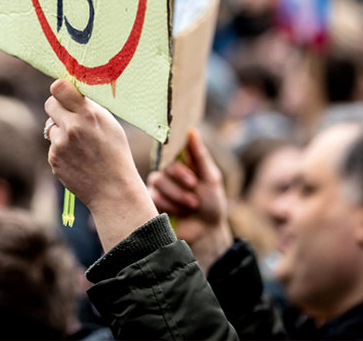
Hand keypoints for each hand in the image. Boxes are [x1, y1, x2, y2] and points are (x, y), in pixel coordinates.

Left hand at [45, 79, 157, 250]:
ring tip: (80, 143)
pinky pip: (53, 145)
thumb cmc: (115, 153)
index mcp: (87, 114)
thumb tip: (70, 92)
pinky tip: (77, 158)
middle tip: (69, 115)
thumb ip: (88, 107)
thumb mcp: (109, 123)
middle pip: (50, 103)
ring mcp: (60, 145)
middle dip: (58, 107)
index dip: (60, 88)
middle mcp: (71, 127)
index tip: (64, 92)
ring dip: (60, 130)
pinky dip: (61, 149)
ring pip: (50, 126)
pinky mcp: (53, 159)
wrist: (113, 190)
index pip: (59, 88)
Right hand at [148, 128, 231, 271]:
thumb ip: (200, 155)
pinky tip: (179, 212)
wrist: (206, 232)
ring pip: (158, 181)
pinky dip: (170, 205)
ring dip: (178, 195)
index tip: (192, 178)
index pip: (171, 149)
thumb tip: (191, 130)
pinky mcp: (151, 200)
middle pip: (164, 166)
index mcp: (181, 162)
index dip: (179, 163)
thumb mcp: (211, 178)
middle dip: (181, 179)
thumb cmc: (212, 203)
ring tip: (192, 205)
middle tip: (195, 190)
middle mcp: (167, 171)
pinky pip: (153, 196)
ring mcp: (158, 186)